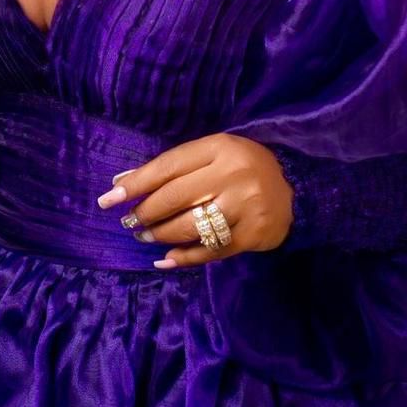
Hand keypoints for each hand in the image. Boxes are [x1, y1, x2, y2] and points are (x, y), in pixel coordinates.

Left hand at [96, 133, 294, 267]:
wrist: (298, 186)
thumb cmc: (244, 166)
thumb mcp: (213, 154)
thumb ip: (173, 166)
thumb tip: (122, 182)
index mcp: (220, 147)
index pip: (168, 166)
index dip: (136, 183)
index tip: (109, 199)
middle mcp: (233, 174)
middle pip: (175, 197)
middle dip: (144, 213)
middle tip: (128, 222)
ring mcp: (245, 205)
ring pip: (189, 226)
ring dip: (160, 235)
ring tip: (145, 236)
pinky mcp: (253, 234)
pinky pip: (210, 251)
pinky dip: (184, 258)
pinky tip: (166, 259)